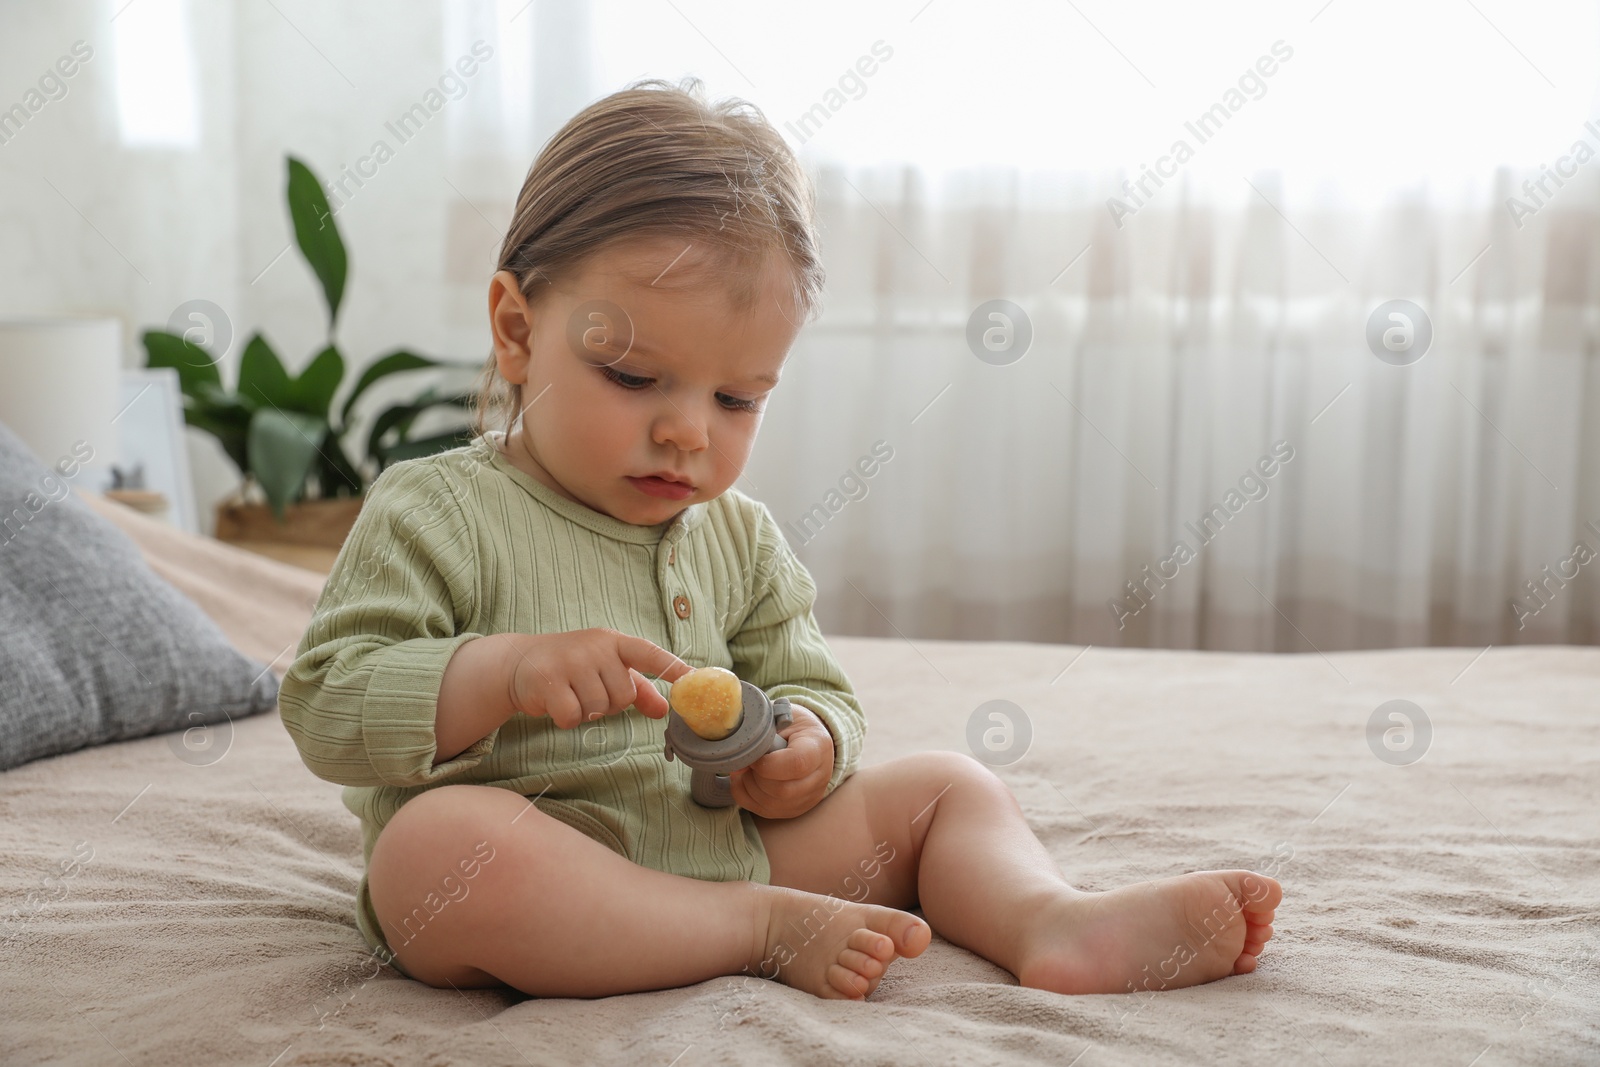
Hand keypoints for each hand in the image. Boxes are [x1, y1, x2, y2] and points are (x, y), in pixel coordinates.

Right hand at [506, 628, 690, 729]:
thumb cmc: (571, 667)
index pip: (649, 653)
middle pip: (623, 695)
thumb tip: (665, 709)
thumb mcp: (605, 669)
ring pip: (599, 708)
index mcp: (613, 641)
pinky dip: (566, 718)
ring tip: (570, 693)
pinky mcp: (549, 681)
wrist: (518, 663)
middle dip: (608, 702)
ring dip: (586, 711)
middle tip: (587, 689)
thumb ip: (638, 688)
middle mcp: (595, 647)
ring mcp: (571, 662)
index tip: (695, 679)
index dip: (672, 667)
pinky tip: (556, 703)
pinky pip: (573, 717)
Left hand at [728, 702, 833, 818]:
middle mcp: (819, 777)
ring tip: (748, 768)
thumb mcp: (780, 715)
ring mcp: (809, 797)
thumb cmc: (792, 724)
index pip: (796, 764)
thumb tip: (739, 761)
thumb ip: (761, 733)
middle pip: (782, 790)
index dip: (767, 764)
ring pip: (771, 804)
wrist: (809, 739)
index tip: (755, 755)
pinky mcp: (795, 809)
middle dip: (756, 776)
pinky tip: (746, 779)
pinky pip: (764, 811)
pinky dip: (747, 796)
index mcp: (818, 747)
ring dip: (750, 787)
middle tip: (748, 760)